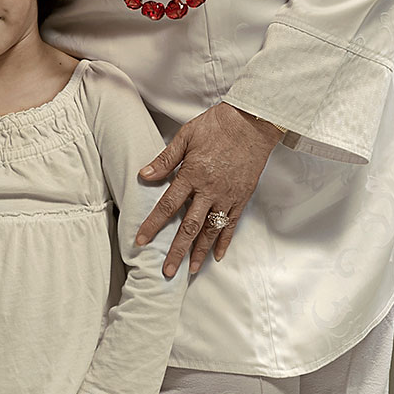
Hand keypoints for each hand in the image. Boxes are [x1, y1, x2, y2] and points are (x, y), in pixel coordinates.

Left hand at [135, 103, 281, 276]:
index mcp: (192, 175)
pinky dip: (224, 241)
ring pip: (211, 230)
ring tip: (190, 270)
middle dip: (176, 251)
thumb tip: (144, 176)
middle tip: (167, 271)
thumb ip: (165, 160)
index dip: (152, 225)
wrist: (252, 122)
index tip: (140, 240)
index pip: (167, 206)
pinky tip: (216, 255)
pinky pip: (231, 224)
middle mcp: (209, 190)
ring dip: (199, 252)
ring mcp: (227, 196)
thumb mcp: (186, 137)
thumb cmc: (217, 125)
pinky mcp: (241, 197)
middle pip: (189, 227)